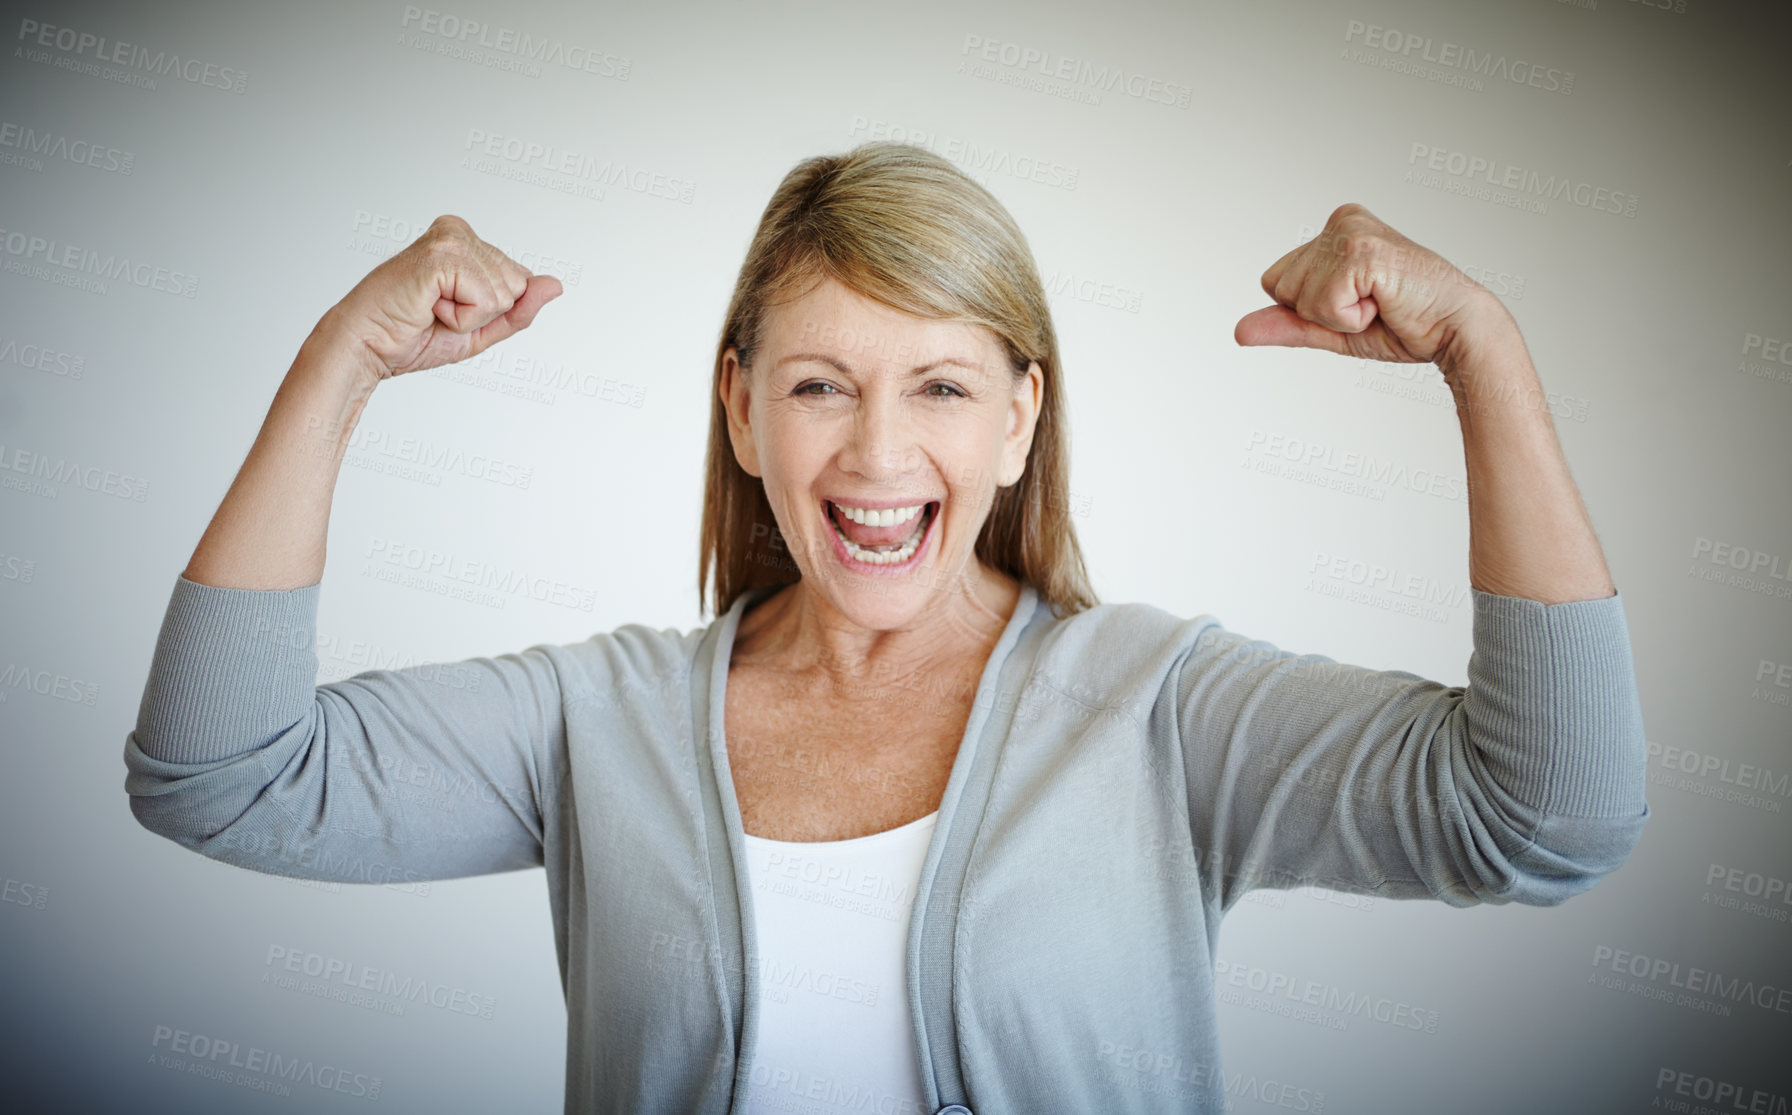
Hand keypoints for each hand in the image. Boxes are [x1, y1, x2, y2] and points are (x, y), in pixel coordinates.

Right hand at [324, 214, 562, 380]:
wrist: (368, 347)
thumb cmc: (412, 335)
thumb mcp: (481, 328)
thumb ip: (520, 309)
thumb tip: (556, 285)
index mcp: (466, 240)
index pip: (519, 281)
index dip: (490, 312)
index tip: (448, 309)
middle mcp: (458, 231)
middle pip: (517, 286)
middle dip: (483, 314)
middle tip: (437, 312)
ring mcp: (450, 239)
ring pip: (505, 294)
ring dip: (469, 317)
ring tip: (430, 308)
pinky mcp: (443, 256)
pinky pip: (487, 301)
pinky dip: (461, 319)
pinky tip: (428, 307)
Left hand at [1234, 204, 1501, 371]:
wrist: (1456, 332)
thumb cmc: (1404, 325)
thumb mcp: (1332, 327)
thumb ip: (1286, 324)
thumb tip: (1238, 332)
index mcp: (1336, 228)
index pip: (1276, 282)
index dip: (1312, 310)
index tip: (1361, 304)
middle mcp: (1341, 221)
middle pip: (1280, 288)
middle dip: (1321, 313)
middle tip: (1373, 306)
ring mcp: (1350, 232)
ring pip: (1297, 298)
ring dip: (1338, 317)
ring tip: (1382, 303)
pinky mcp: (1360, 251)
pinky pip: (1319, 305)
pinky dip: (1349, 320)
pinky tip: (1386, 303)